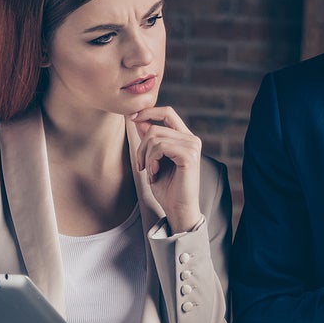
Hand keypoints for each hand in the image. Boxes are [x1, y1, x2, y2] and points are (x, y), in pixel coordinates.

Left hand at [131, 105, 202, 231]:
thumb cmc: (167, 189)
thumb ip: (150, 140)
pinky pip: (160, 147)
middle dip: (141, 146)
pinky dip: (151, 161)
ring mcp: (192, 146)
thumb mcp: (153, 160)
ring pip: (155, 137)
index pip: (167, 112)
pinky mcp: (189, 155)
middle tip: (140, 166)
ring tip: (149, 172)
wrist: (178, 210)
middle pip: (155, 127)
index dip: (148, 112)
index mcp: (185, 138)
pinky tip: (154, 174)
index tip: (131, 118)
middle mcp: (192, 139)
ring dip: (145, 156)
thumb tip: (138, 120)